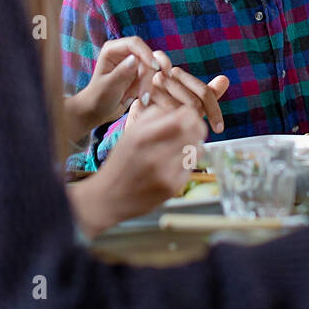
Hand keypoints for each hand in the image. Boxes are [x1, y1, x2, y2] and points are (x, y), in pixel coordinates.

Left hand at [62, 37, 162, 139]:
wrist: (97, 110)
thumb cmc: (98, 98)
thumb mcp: (109, 86)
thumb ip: (121, 72)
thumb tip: (134, 58)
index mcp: (111, 49)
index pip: (134, 43)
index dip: (146, 53)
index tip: (154, 67)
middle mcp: (122, 52)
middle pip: (145, 56)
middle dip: (146, 76)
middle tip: (143, 96)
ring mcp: (131, 62)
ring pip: (150, 68)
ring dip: (146, 85)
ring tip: (136, 100)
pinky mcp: (137, 72)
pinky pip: (150, 77)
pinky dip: (146, 88)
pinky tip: (137, 99)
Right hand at [81, 99, 207, 230]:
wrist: (110, 199)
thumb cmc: (121, 163)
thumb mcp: (130, 133)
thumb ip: (153, 116)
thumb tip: (178, 110)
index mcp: (142, 137)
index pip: (181, 119)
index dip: (190, 114)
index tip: (188, 115)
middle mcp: (155, 155)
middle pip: (194, 133)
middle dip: (196, 127)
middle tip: (191, 128)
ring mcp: (166, 174)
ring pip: (197, 150)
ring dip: (194, 144)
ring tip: (183, 146)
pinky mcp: (173, 188)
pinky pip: (191, 167)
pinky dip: (187, 162)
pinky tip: (175, 162)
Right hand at [147, 50, 227, 133]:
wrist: (138, 133)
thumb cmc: (166, 118)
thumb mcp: (190, 107)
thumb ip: (208, 95)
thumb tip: (225, 79)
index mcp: (176, 74)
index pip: (204, 92)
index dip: (214, 111)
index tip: (219, 128)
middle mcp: (162, 78)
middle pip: (194, 104)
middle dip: (197, 122)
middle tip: (194, 134)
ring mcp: (150, 90)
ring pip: (180, 114)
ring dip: (184, 129)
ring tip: (180, 135)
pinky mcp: (140, 104)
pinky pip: (166, 121)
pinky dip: (172, 132)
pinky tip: (171, 137)